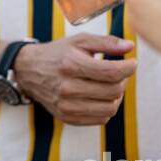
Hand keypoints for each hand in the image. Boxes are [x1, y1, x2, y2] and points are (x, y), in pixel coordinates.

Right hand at [12, 35, 136, 125]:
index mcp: (71, 65)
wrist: (27, 71)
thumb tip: (130, 47)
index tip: (132, 63)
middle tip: (119, 72)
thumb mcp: (79, 41)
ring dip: (117, 96)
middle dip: (123, 80)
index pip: (112, 72)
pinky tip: (100, 96)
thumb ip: (106, 42)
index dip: (129, 68)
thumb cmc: (57, 53)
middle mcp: (67, 88)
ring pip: (110, 108)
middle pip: (113, 91)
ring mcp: (66, 106)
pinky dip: (106, 108)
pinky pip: (100, 119)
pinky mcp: (67, 117)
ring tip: (111, 85)